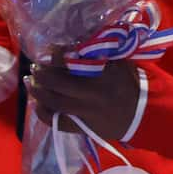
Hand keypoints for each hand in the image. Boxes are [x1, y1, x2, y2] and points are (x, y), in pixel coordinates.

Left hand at [26, 57, 142, 139]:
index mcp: (101, 79)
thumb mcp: (119, 65)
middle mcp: (90, 97)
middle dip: (43, 74)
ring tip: (30, 82)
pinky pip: (58, 123)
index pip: (73, 64)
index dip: (58, 55)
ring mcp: (85, 115)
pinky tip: (37, 104)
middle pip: (58, 85)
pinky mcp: (82, 128)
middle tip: (35, 67)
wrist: (143, 114)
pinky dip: (44, 114)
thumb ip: (98, 56)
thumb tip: (74, 45)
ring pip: (54, 104)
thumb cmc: (131, 85)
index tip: (51, 48)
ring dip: (38, 92)